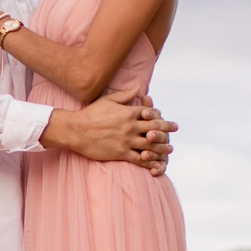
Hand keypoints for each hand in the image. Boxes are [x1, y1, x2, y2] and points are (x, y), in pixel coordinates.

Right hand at [40, 88, 177, 173]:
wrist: (75, 130)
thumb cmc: (90, 114)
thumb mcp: (108, 100)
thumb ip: (125, 95)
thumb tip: (138, 87)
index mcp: (128, 112)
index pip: (150, 113)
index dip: (158, 115)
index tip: (163, 118)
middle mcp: (130, 126)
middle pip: (155, 128)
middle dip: (167, 129)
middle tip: (175, 129)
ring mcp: (126, 140)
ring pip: (151, 144)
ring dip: (162, 146)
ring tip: (170, 148)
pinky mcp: (121, 153)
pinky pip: (140, 158)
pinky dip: (150, 161)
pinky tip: (157, 163)